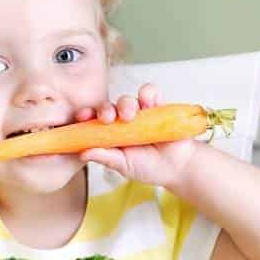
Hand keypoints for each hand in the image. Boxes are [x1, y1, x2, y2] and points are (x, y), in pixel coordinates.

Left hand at [75, 83, 197, 186]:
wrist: (177, 167)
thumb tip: (82, 153)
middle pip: (109, 107)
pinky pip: (150, 92)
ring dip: (126, 104)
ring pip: (127, 99)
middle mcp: (122, 121)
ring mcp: (140, 112)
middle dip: (105, 110)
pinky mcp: (158, 106)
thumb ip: (105, 158)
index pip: (93, 120)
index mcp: (110, 133)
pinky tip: (148, 103)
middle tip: (108, 119)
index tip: (82, 117)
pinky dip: (148, 94)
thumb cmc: (147, 167)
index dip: (86, 115)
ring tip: (130, 115)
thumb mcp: (123, 165)